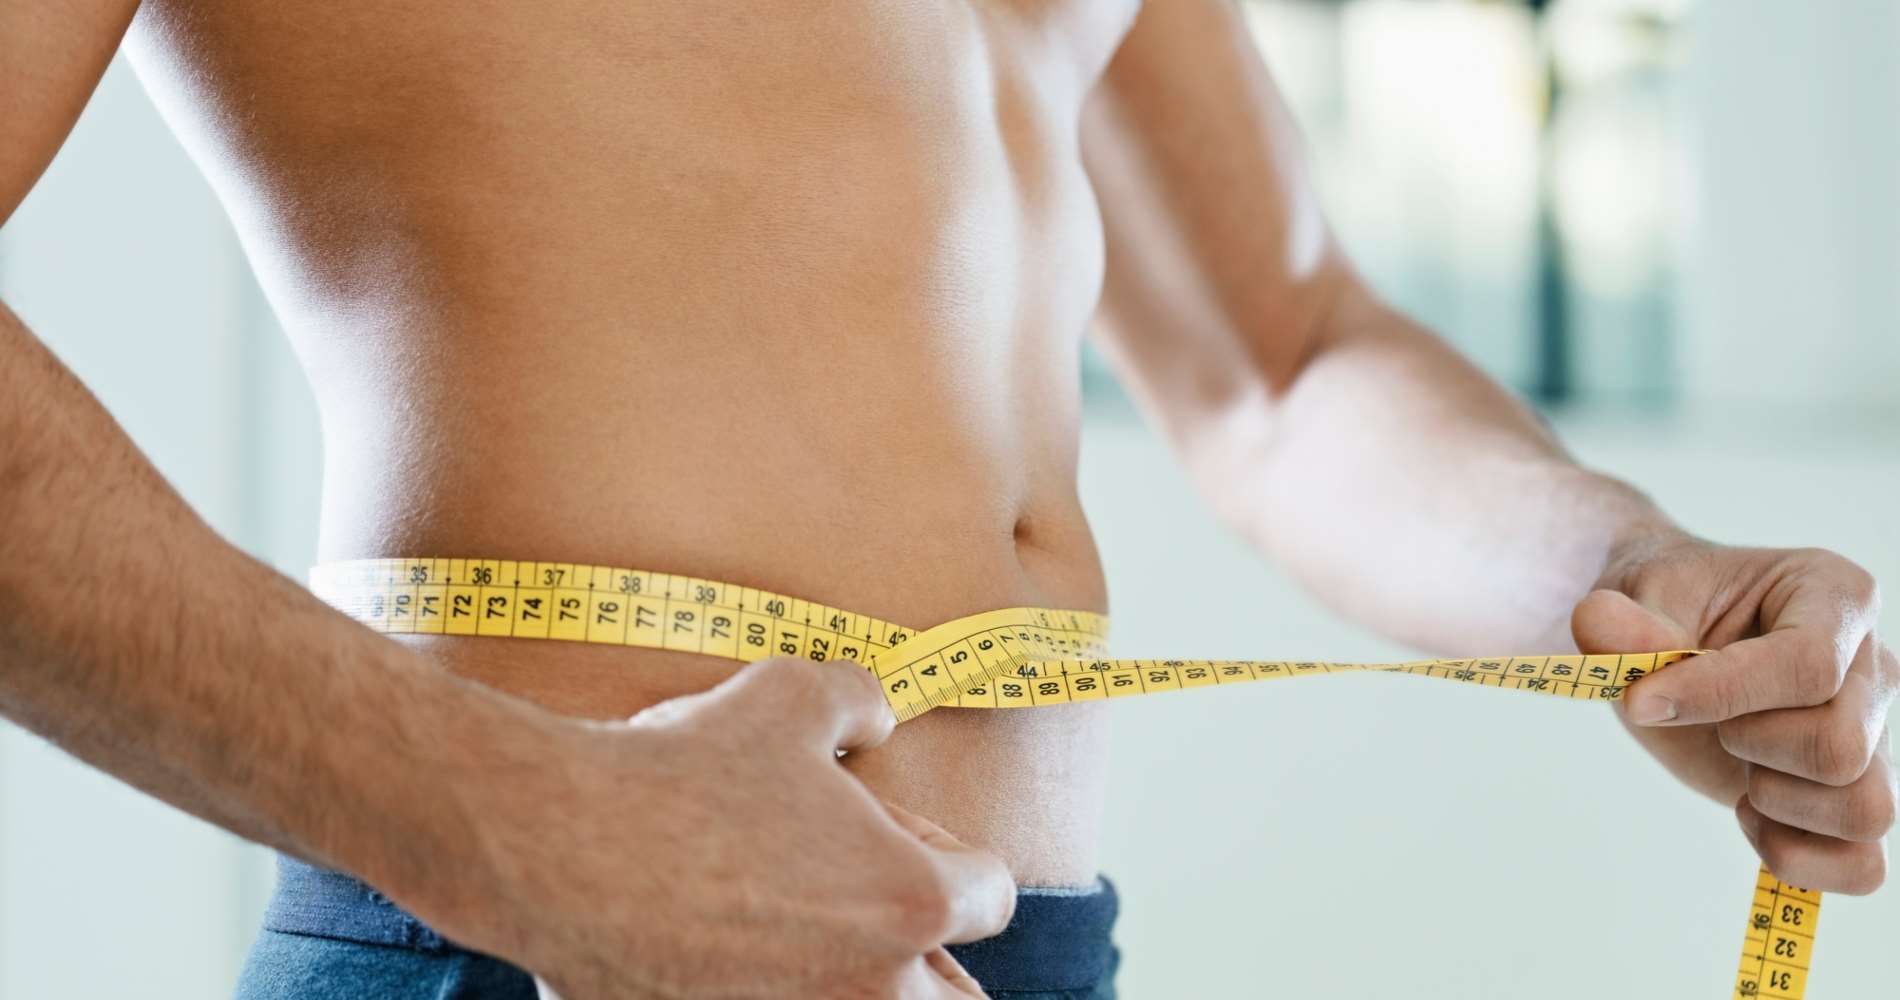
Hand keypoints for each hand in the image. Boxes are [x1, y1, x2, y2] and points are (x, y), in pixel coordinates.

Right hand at [413, 657, 1013, 998]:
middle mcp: (869, 989)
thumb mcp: (789, 692)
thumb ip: (859, 700)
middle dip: (941, 962)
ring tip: (819, 944)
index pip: (991, 896)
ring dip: (870, 985)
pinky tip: (743, 958)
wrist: (555, 845)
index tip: (907, 838)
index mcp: (908, 900)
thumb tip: (877, 714)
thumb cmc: (681, 766)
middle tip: (899, 927)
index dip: (955, 856)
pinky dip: (778, 994)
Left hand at [1572, 534, 1895, 893]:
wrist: (1668, 635)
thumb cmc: (1666, 607)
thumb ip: (1621, 618)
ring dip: (1777, 804)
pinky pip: (1862, 865)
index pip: (1809, 667)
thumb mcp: (1635, 594)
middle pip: (1840, 747)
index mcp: (1835, 594)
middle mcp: (1873, 667)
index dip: (1719, 695)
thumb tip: (1597, 624)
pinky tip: (1749, 815)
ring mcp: (1874, 736)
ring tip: (1733, 764)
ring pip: (1866, 809)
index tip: (1641, 702)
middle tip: (1708, 722)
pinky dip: (1796, 859)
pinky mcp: (1853, 795)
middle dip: (1747, 746)